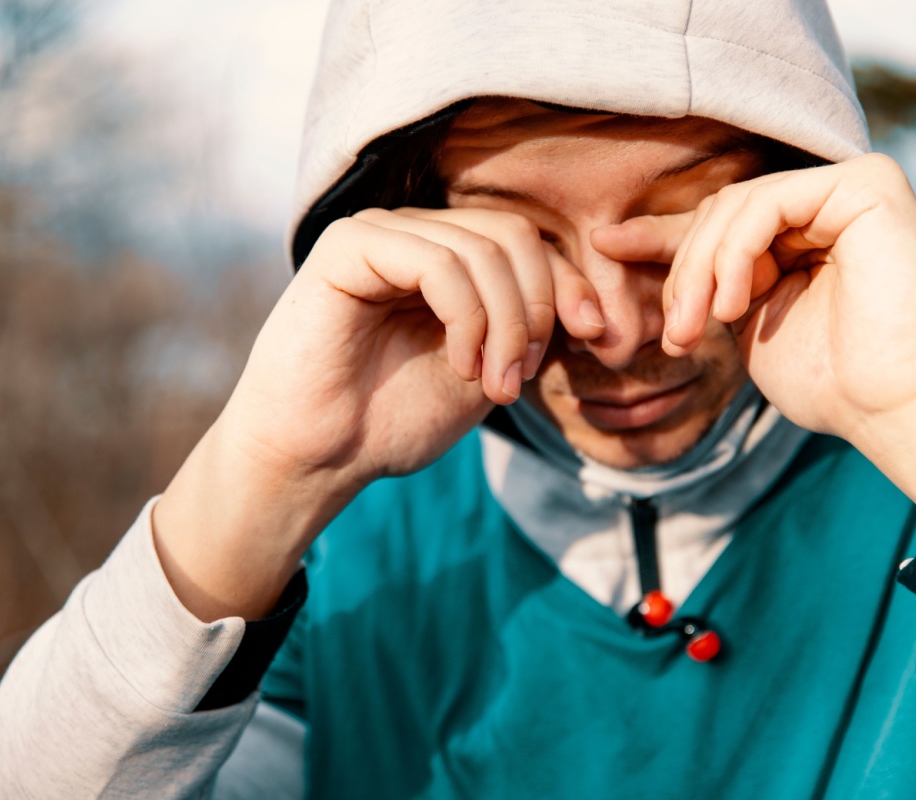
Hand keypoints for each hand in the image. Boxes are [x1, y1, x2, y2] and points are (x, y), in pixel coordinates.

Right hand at [154, 207, 603, 618]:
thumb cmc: (392, 420)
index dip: (568, 284)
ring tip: (493, 383)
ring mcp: (381, 234)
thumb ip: (528, 331)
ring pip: (481, 248)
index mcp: (446, 258)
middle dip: (538, 308)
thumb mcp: (487, 371)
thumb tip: (592, 307)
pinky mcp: (348, 247)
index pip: (527, 242)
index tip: (596, 337)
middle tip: (522, 376)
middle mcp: (415, 234)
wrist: (319, 458)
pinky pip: (436, 260)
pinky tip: (461, 364)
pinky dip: (467, 316)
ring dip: (506, 323)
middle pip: (512, 235)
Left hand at [593, 154, 915, 524]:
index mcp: (803, 238)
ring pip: (737, 206)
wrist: (896, 407)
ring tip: (702, 329)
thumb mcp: (749, 326)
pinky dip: (736, 252)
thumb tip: (644, 252)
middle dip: (684, 273)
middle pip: (720, 212)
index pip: (718, 223)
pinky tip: (734, 305)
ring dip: (702, 271)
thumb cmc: (833, 383)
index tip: (605, 243)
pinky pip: (767, 203)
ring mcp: (849, 189)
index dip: (659, 235)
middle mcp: (827, 206)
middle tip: (678, 337)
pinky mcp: (869, 184)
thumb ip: (715, 285)